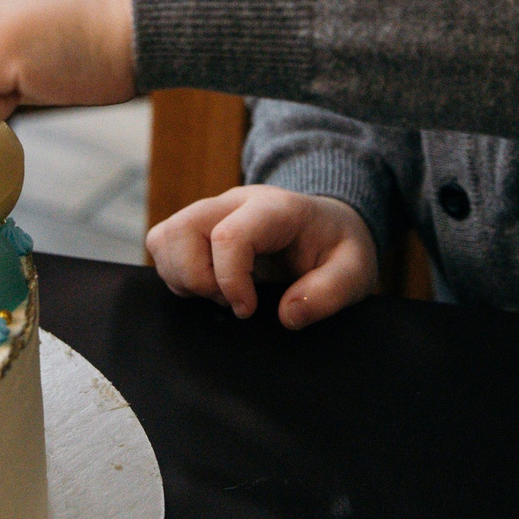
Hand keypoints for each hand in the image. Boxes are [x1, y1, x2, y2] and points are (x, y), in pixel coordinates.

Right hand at [146, 185, 376, 330]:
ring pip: (165, 237)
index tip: (247, 310)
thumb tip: (288, 316)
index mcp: (274, 208)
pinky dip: (176, 273)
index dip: (230, 281)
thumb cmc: (337, 248)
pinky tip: (209, 287)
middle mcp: (234, 202)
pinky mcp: (196, 227)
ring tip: (220, 294)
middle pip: (182, 229)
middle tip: (229, 301)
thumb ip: (330, 292)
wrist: (327, 227)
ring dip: (182, 276)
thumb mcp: (356, 270)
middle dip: (196, 278)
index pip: (229, 235)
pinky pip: (163, 245)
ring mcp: (211, 212)